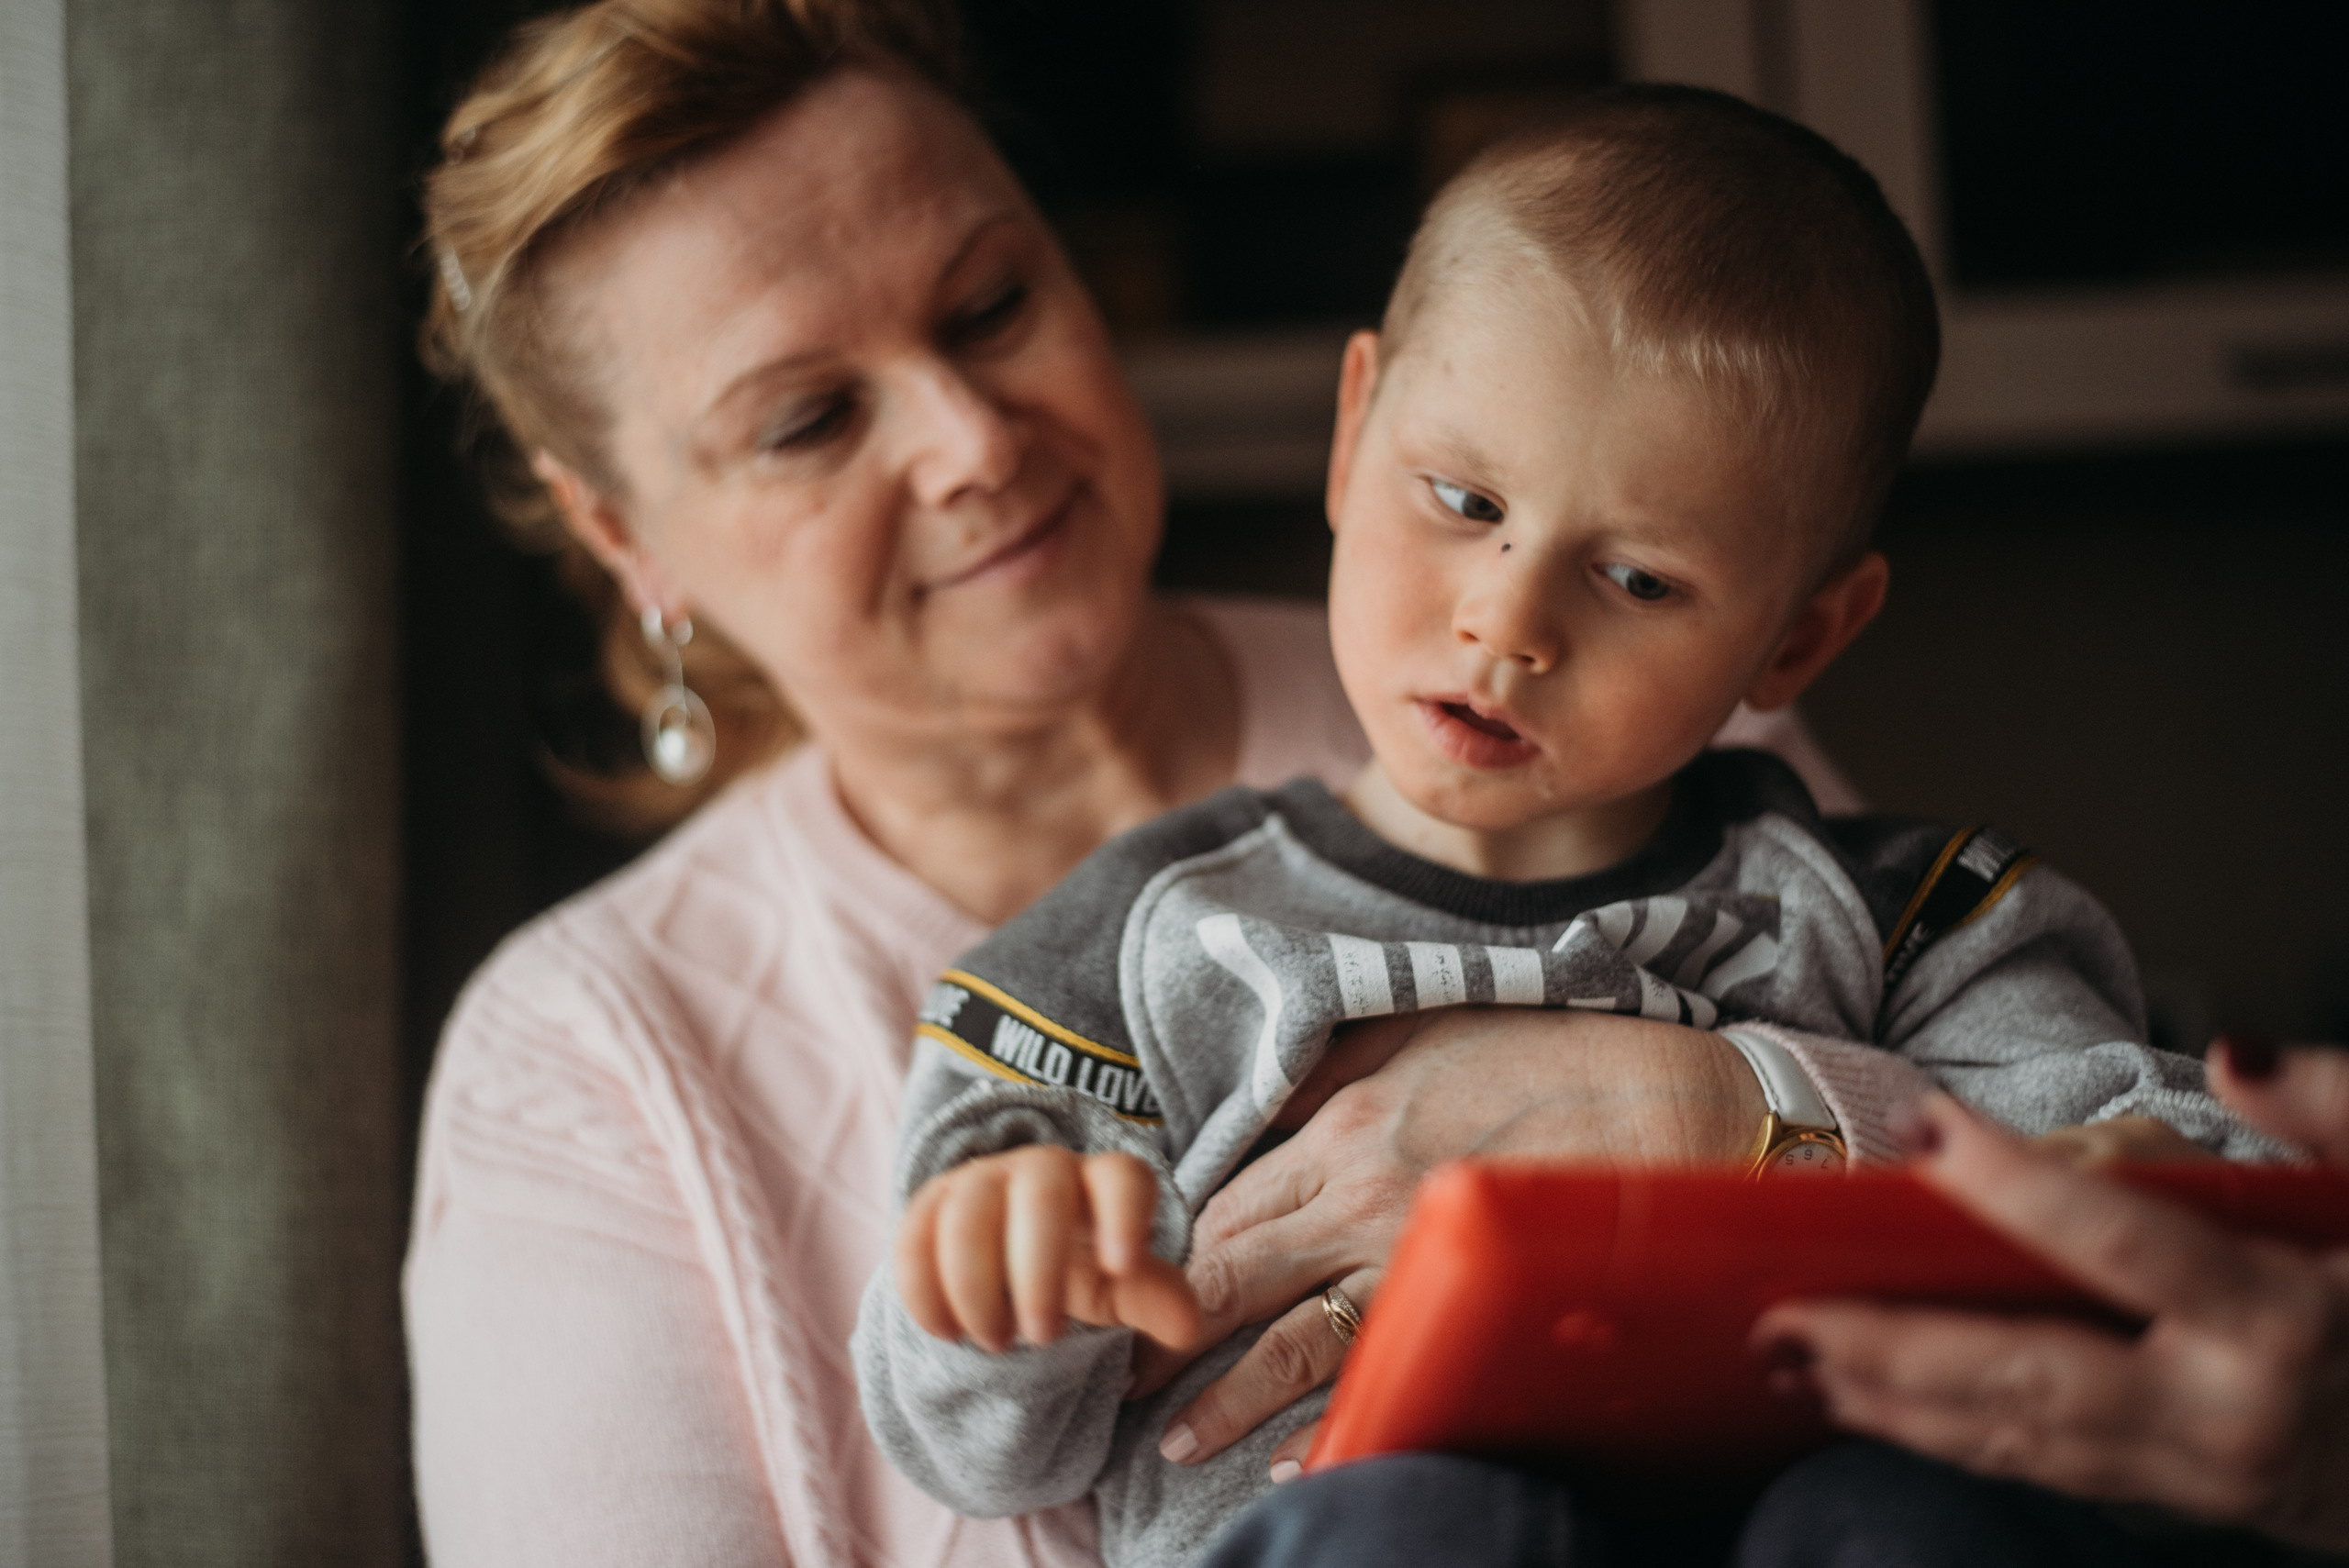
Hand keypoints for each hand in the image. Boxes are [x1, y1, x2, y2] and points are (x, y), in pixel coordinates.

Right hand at [896, 1145, 1200, 1354]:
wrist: (1012, 1261)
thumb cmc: (1083, 1269)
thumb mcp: (1122, 1289)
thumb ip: (1154, 1299)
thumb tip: (1191, 1325)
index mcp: (1102, 1183)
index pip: (1122, 1177)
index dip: (1124, 1213)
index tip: (1123, 1266)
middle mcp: (1043, 1168)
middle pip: (1040, 1192)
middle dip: (1038, 1270)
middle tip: (1042, 1338)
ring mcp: (981, 1179)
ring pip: (969, 1214)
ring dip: (977, 1287)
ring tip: (996, 1341)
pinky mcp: (930, 1204)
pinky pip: (914, 1236)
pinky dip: (924, 1290)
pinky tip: (944, 1331)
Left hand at [1133, 1008, 1765, 1472]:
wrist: (1667, 1103)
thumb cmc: (1545, 1055)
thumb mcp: (1420, 1027)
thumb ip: (1335, 1067)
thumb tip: (1270, 1100)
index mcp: (1343, 1126)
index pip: (1226, 1205)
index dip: (1167, 1253)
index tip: (1131, 1286)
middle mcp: (1357, 1197)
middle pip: (1234, 1275)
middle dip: (1164, 1329)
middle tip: (1112, 1373)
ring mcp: (1407, 1257)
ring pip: (1289, 1340)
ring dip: (1224, 1396)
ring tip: (1173, 1440)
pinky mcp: (1460, 1301)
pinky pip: (1378, 1371)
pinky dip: (1331, 1422)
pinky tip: (1290, 1463)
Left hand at [1754, 1045, 2348, 1551]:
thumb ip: (2335, 1110)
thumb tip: (2232, 1056)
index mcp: (2281, 1319)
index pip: (2125, 1247)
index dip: (2019, 1188)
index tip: (1925, 1127)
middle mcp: (2223, 1407)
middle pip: (2031, 1376)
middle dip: (1897, 1351)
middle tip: (1782, 1314)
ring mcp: (2196, 1466)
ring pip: (2019, 1438)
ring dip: (1896, 1404)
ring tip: (1788, 1359)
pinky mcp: (2179, 1493)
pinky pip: (2041, 1466)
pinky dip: (1946, 1438)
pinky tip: (1871, 1408)